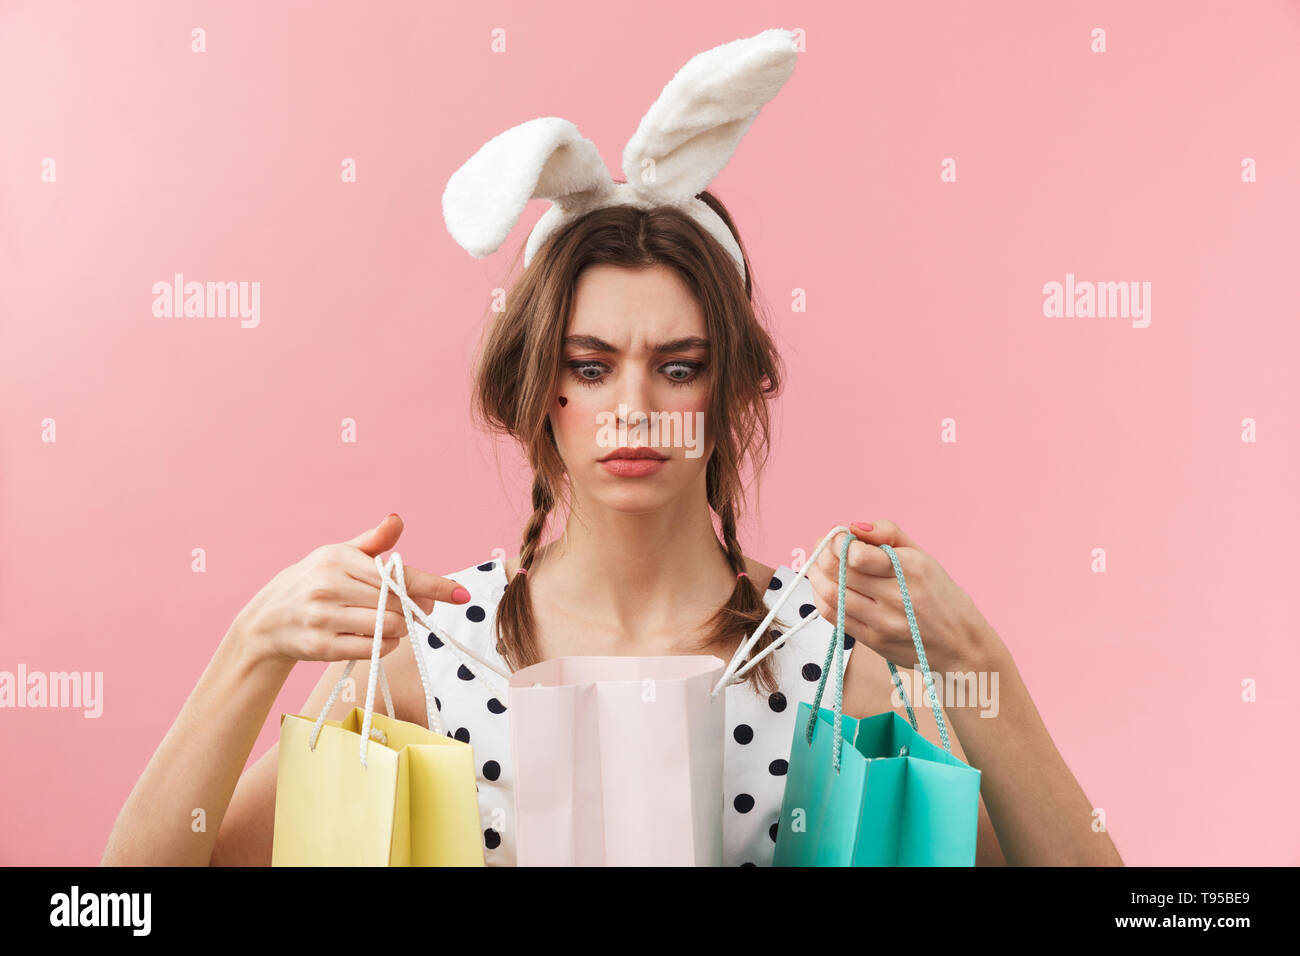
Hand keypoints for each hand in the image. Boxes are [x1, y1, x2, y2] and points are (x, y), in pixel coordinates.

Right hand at [228, 514, 469, 666]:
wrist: (268, 619)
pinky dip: (386, 645)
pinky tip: (379, 637)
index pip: (397, 574)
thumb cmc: (315, 582)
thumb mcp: (339, 555)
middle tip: (417, 609)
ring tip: (391, 622)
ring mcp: (324, 618)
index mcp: (340, 560)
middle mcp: (330, 587)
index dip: (434, 585)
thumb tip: (397, 519)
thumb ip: (373, 542)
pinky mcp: (321, 646)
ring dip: (400, 629)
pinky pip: (374, 649)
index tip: (461, 594)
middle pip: (398, 604)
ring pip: (389, 628)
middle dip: (415, 609)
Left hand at [805, 519, 993, 674]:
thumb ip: (889, 534)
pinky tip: (823, 587)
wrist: (961, 645)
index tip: (838, 536)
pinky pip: (834, 617)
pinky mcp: (874, 641)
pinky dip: (821, 598)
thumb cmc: (941, 596)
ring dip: (815, 575)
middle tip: (823, 547)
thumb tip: (854, 526)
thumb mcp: (924, 557)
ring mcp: (884, 622)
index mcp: (911, 570)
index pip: (857, 555)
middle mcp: (898, 597)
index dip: (838, 541)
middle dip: (822, 554)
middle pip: (839, 572)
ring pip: (832, 594)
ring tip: (818, 565)